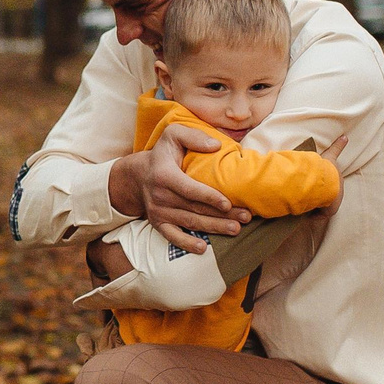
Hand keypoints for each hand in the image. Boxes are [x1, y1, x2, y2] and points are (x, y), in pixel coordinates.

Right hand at [107, 123, 250, 252]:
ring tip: (236, 230)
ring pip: (189, 222)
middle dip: (222, 215)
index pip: (189, 189)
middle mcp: (160, 196)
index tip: (228, 203)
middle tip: (245, 218)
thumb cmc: (163, 154)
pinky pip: (172, 236)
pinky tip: (202, 249)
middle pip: (194, 208)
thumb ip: (193, 136)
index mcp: (164, 175)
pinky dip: (186, 244)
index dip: (209, 197)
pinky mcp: (158, 223)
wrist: (138, 176)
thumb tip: (216, 146)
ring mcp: (158, 212)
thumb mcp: (173, 135)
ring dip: (213, 228)